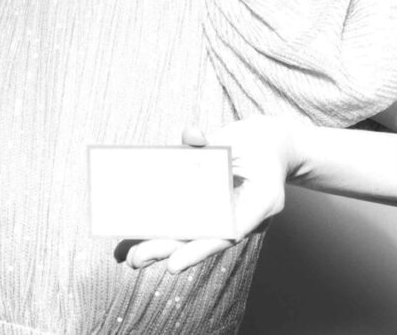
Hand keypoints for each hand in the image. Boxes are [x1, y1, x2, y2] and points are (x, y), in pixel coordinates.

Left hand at [119, 117, 291, 272]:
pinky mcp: (208, 205)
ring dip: (158, 244)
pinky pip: (184, 219)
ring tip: (130, 258)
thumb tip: (190, 136)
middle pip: (199, 238)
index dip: (197, 250)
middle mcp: (236, 216)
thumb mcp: (244, 140)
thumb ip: (214, 142)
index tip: (172, 265)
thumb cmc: (259, 144)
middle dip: (166, 249)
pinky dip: (160, 227)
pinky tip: (135, 237)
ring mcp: (222, 212)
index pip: (225, 234)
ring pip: (188, 234)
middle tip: (135, 260)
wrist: (271, 144)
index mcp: (254, 206)